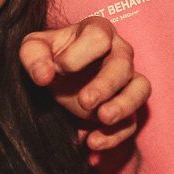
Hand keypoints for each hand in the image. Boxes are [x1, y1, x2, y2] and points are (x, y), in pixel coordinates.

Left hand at [20, 16, 149, 150]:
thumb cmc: (49, 57)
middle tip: (84, 101)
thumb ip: (33, 56)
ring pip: (140, 89)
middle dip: (105, 84)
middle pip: (123, 64)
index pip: (99, 37)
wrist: (56, 79)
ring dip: (124, 106)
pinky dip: (115, 135)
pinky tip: (92, 142)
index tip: (59, 68)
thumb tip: (44, 76)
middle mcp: (119, 52)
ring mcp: (127, 81)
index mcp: (98, 31)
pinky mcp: (126, 109)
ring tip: (103, 118)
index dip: (79, 54)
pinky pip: (131, 122)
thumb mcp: (33, 49)